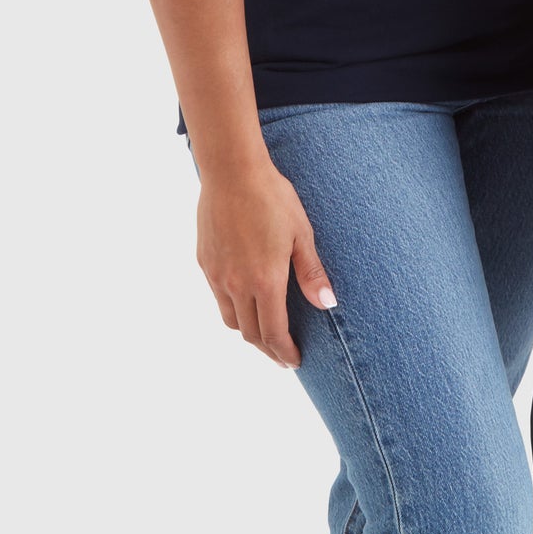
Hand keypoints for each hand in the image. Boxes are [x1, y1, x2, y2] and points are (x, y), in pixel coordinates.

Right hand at [195, 159, 335, 368]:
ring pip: (231, 320)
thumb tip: (328, 304)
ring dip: (248, 332)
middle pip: (250, 334)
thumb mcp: (301, 233)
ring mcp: (217, 275)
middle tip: (282, 353)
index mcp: (265, 281)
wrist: (233, 172)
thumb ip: (311, 272)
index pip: (273, 333)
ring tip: (264, 332)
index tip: (294, 361)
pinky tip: (244, 300)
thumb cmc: (273, 198)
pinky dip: (232, 308)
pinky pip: (218, 297)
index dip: (284, 352)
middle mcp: (237, 285)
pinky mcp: (205, 262)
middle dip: (268, 348)